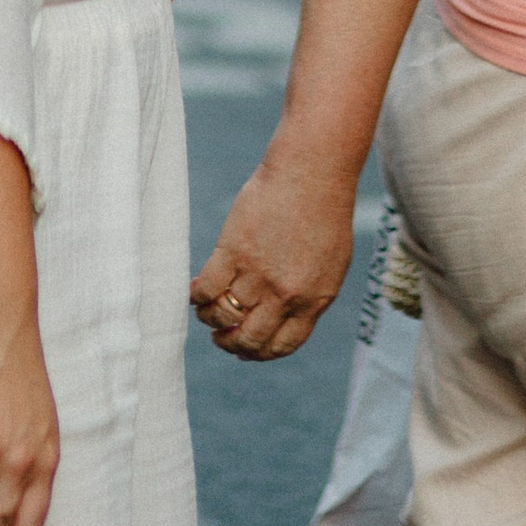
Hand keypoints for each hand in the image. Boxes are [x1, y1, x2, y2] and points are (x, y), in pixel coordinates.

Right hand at [191, 153, 355, 361]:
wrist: (312, 172)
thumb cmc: (324, 212)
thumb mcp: (330, 264)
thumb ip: (310, 294)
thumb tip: (285, 316)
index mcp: (313, 301)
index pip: (280, 346)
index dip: (256, 353)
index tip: (243, 348)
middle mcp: (285, 295)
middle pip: (248, 339)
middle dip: (229, 343)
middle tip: (219, 335)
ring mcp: (258, 274)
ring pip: (223, 317)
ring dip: (210, 320)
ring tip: (207, 311)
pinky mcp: (233, 251)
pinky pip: (206, 289)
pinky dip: (197, 297)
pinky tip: (195, 292)